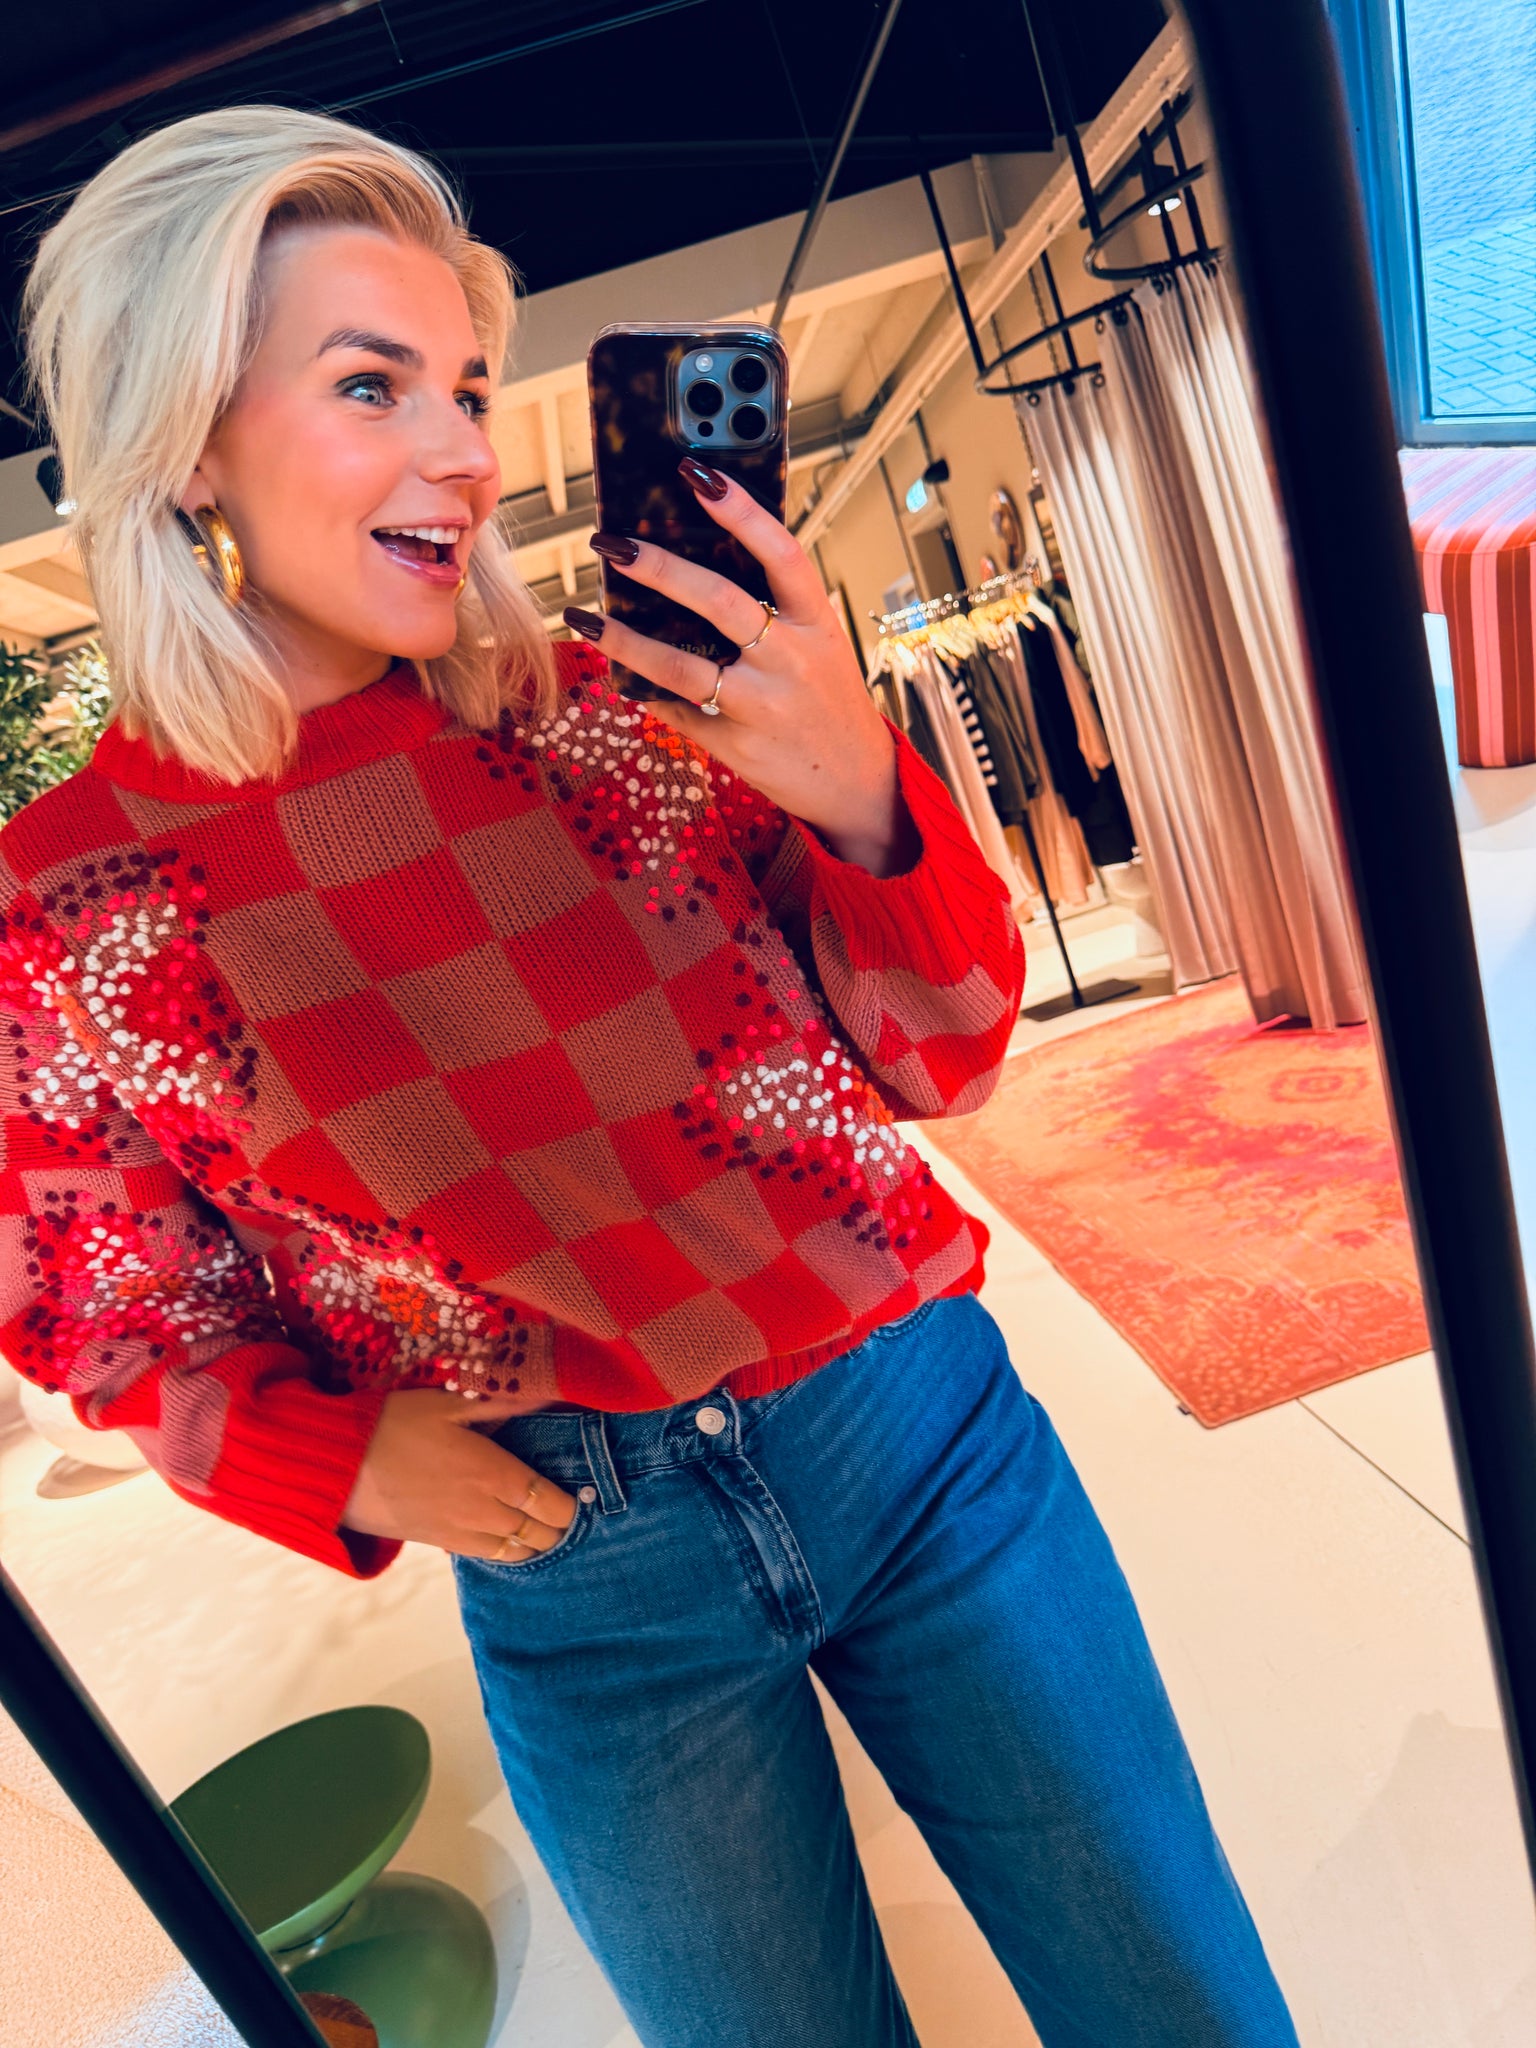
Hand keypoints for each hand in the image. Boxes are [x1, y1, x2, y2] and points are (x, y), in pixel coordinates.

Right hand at [342, 1389, 576, 1561]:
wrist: (335, 1468)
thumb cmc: (393, 1425)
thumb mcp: (448, 1403)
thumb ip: (502, 1405)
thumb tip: (547, 1397)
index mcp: (494, 1474)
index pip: (552, 1505)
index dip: (572, 1507)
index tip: (580, 1496)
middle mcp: (484, 1512)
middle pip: (539, 1535)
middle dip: (558, 1527)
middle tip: (567, 1511)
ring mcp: (460, 1534)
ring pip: (514, 1553)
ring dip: (534, 1543)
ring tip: (543, 1527)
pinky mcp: (437, 1545)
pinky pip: (485, 1557)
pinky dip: (504, 1550)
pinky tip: (506, 1535)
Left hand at [566, 458, 920, 876]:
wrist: (856, 783)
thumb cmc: (828, 701)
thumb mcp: (819, 646)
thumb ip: (774, 611)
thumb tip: (695, 566)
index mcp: (816, 622)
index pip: (780, 552)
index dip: (740, 510)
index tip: (696, 473)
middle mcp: (791, 659)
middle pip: (718, 600)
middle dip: (657, 567)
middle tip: (611, 542)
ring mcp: (761, 705)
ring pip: (680, 665)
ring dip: (624, 639)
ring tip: (584, 618)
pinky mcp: (735, 743)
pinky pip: (677, 709)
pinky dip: (644, 689)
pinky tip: (616, 672)